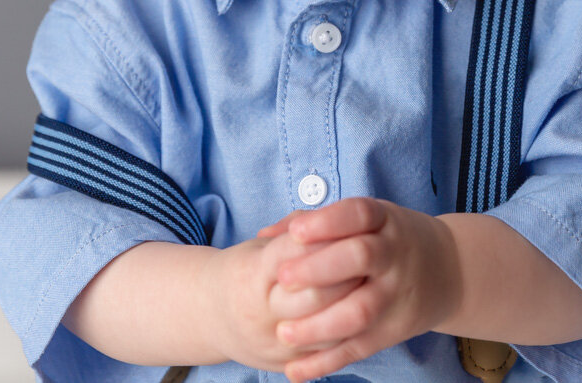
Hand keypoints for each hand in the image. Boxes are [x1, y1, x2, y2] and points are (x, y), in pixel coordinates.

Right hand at [199, 232, 359, 372]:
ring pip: (324, 328)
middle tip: (371, 260)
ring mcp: (273, 341)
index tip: (353, 228)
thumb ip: (295, 231)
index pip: (297, 254)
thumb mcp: (260, 245)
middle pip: (315, 293)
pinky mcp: (285, 363)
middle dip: (348, 275)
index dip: (329, 239)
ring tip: (371, 286)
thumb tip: (335, 219)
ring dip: (352, 306)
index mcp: (252, 272)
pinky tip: (362, 316)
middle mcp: (260, 310)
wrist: (209, 316)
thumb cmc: (243, 272)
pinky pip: (324, 353)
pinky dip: (347, 335)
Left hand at [256, 197, 462, 382]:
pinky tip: (297, 371)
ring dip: (320, 325)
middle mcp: (393, 255)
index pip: (358, 215)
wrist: (452, 269)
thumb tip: (266, 236)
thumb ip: (318, 223)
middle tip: (283, 278)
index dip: (328, 222)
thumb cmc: (392, 238)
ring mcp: (396, 293)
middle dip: (320, 268)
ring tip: (284, 333)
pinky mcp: (395, 328)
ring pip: (361, 310)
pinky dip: (328, 362)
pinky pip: (361, 347)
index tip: (296, 232)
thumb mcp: (368, 219)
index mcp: (383, 221)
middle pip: (360, 258)